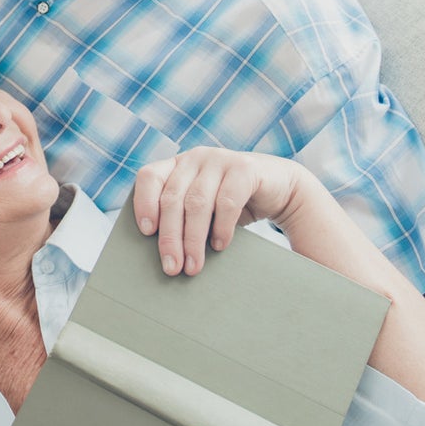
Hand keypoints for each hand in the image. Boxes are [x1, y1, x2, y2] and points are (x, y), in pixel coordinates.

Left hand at [133, 147, 304, 275]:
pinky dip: (221, 227)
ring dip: (193, 239)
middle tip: (172, 268)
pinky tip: (220, 246)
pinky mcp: (245, 168)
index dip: (143, 203)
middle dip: (170, 237)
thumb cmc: (232, 205)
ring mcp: (220, 159)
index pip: (149, 177)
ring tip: (193, 266)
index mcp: (177, 165)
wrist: (281, 190)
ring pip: (197, 203)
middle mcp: (195, 158)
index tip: (146, 232)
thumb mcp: (203, 209)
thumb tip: (163, 256)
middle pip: (172, 198)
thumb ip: (182, 219)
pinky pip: (227, 201)